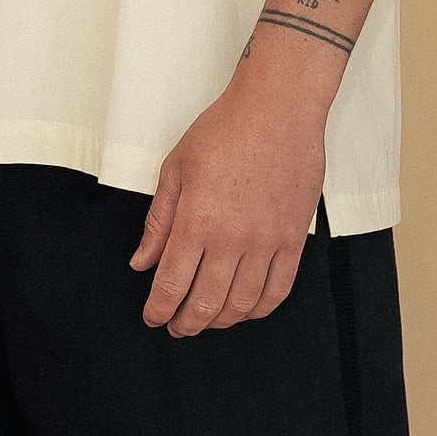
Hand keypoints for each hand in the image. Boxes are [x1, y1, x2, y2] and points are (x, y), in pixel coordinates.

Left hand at [130, 65, 327, 333]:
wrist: (278, 108)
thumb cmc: (224, 130)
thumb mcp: (175, 170)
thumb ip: (158, 222)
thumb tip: (142, 263)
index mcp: (196, 221)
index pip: (171, 286)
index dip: (158, 311)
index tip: (153, 318)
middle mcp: (232, 238)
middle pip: (205, 304)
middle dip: (186, 324)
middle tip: (177, 326)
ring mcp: (267, 241)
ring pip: (242, 304)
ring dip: (221, 321)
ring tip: (208, 320)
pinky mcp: (294, 238)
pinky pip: (278, 289)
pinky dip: (259, 309)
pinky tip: (245, 309)